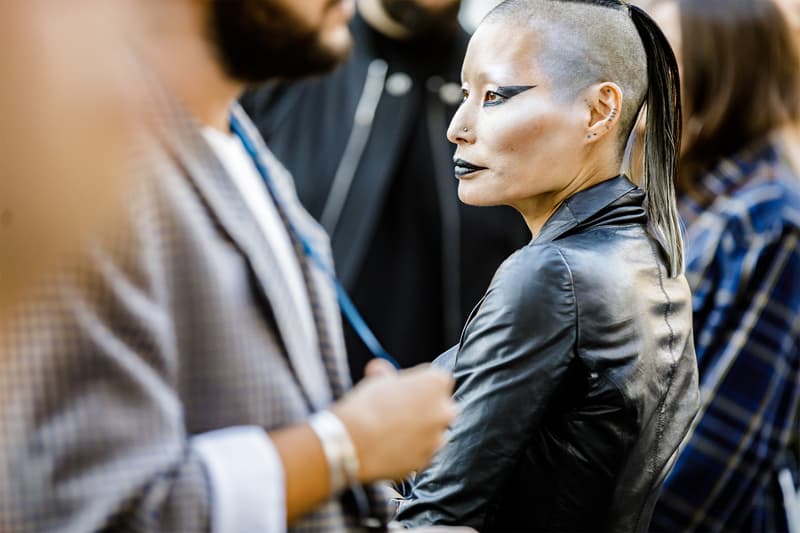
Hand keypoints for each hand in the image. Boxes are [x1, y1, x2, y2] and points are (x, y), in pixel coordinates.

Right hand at [332, 364, 455, 481]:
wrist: (355, 442)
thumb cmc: (367, 405)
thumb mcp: (376, 378)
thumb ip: (386, 373)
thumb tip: (380, 370)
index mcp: (437, 382)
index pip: (437, 380)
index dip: (418, 385)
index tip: (403, 390)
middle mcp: (445, 410)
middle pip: (440, 406)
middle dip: (424, 408)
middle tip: (398, 410)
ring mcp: (438, 438)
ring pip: (433, 431)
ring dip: (419, 430)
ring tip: (391, 431)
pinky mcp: (427, 460)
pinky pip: (422, 452)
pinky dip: (411, 450)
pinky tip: (391, 447)